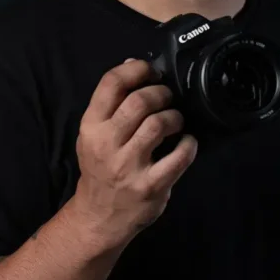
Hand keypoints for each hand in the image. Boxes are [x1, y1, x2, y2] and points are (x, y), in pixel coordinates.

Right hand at [71, 57, 197, 247]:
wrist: (99, 217)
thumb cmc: (100, 169)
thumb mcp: (94, 134)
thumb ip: (110, 102)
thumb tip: (130, 63)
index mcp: (91, 126)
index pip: (111, 83)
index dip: (137, 69)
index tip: (151, 72)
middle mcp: (106, 144)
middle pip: (139, 101)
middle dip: (161, 93)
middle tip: (168, 98)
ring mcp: (128, 166)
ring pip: (158, 124)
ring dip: (174, 117)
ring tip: (176, 121)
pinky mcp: (150, 186)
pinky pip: (179, 157)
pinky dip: (189, 145)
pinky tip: (187, 143)